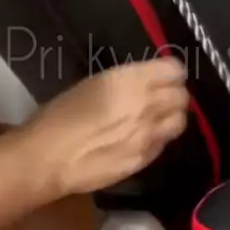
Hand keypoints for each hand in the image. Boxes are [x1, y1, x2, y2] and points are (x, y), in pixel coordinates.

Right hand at [21, 58, 188, 200]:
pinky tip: (144, 137)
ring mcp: (148, 135)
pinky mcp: (144, 159)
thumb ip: (126, 82)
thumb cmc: (59, 115)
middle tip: (162, 95)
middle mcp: (146, 105)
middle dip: (175, 93)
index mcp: (130, 81)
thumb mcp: (93, 84)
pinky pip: (163, 143)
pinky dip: (160, 136)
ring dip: (172, 115)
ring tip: (158, 117)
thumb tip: (144, 83)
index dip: (170, 72)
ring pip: (179, 120)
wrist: (47, 158)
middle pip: (181, 96)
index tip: (164, 74)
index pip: (174, 70)